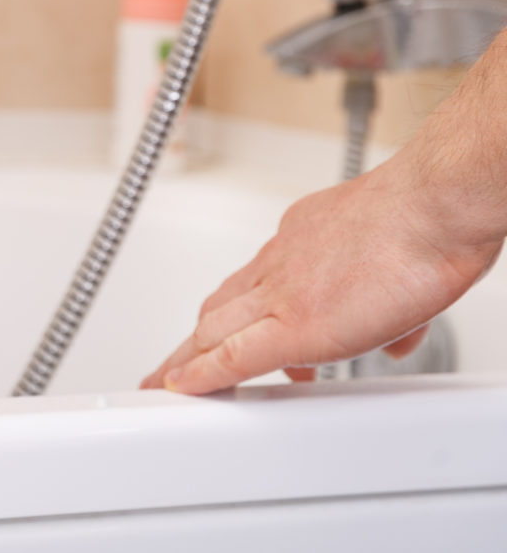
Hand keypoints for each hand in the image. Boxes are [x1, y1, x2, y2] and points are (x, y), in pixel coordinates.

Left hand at [141, 160, 502, 394]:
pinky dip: (204, 375)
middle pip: (218, 308)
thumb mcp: (395, 262)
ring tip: (169, 384)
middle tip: (176, 365)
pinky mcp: (294, 327)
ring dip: (188, 361)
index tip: (220, 334)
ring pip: (213, 330)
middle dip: (194, 341)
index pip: (250, 285)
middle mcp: (279, 266)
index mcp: (299, 245)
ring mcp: (281, 294)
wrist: (430, 211)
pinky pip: (234, 356)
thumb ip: (387, 302)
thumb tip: (395, 335)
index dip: (233, 315)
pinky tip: (184, 389)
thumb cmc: (425, 224)